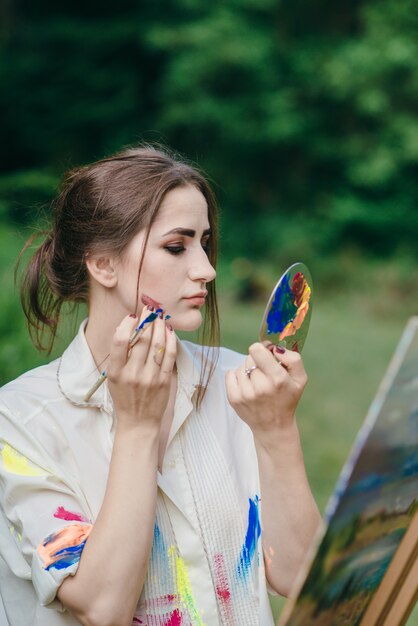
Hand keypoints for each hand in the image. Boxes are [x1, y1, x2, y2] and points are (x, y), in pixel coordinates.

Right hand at [107, 306, 176, 431]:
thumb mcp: (114, 378)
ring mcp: (150, 377)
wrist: (138, 422)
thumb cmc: (124, 397)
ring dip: (160, 326)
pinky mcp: (165, 381)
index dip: (127, 324)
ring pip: (158, 344)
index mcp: (116, 372)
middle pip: (142, 339)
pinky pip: (170, 355)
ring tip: (160, 316)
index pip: (119, 341)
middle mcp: (133, 374)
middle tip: (150, 309)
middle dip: (147, 320)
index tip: (132, 316)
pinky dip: (170, 340)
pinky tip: (169, 331)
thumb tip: (128, 327)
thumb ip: (120, 355)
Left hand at [225, 343, 307, 438]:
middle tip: (264, 372)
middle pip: (249, 358)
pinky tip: (247, 385)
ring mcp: (245, 394)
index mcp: (278, 379)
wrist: (273, 427)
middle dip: (257, 361)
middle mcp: (260, 387)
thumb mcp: (300, 379)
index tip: (266, 353)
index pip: (257, 351)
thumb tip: (275, 348)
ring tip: (257, 382)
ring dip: (248, 370)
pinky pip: (229, 374)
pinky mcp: (233, 398)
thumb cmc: (287, 399)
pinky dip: (237, 376)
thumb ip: (293, 359)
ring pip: (240, 366)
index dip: (261, 348)